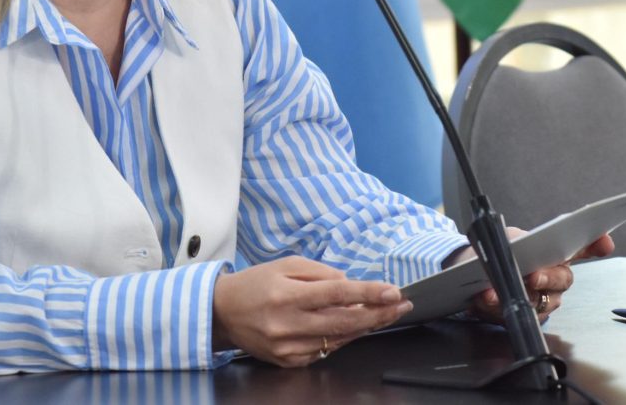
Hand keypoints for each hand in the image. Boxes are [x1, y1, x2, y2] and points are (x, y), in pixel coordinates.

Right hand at [212, 256, 412, 366]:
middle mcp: (288, 323)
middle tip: (402, 306)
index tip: (393, 292)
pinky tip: (354, 326)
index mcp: (287, 294)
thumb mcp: (286, 264)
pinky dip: (342, 337)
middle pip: (344, 322)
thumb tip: (350, 285)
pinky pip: (325, 350)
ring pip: (338, 339)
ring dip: (366, 326)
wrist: (223, 313)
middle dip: (378, 314)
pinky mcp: (288, 361)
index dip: (368, 293)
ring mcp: (288, 346)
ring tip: (385, 313)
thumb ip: (321, 273)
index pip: (337, 294)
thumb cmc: (256, 283)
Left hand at [450, 230, 615, 323]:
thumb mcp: (505, 240)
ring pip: (542, 302)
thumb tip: (518, 247)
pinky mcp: (522, 317)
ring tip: (498, 290)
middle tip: (535, 276)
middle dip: (549, 278)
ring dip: (520, 295)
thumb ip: (516, 242)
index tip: (605, 242)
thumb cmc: (495, 254)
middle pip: (563, 279)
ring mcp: (542, 300)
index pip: (581, 248)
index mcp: (554, 254)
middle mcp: (554, 279)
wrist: (469, 276)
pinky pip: (515, 314)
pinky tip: (486, 296)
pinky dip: (496, 304)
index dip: (596, 244)